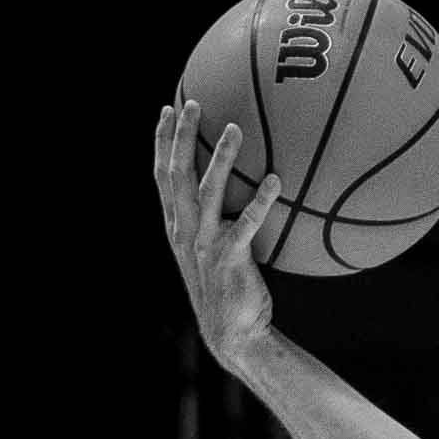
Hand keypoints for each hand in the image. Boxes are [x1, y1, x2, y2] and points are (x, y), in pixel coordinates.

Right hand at [153, 101, 281, 370]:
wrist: (233, 335)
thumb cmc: (228, 291)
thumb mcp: (212, 253)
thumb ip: (215, 222)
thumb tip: (237, 192)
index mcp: (176, 227)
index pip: (162, 176)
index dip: (162, 141)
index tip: (166, 109)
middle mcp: (184, 231)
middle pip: (176, 174)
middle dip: (182, 136)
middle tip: (192, 103)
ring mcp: (204, 244)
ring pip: (208, 191)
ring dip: (221, 158)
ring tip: (236, 128)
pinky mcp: (229, 258)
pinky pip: (246, 224)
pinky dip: (260, 201)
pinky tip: (277, 180)